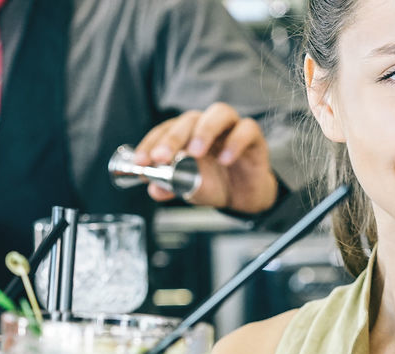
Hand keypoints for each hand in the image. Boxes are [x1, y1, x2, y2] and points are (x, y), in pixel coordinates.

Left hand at [134, 102, 278, 214]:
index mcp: (186, 134)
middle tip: (162, 157)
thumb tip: (154, 189)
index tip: (141, 161)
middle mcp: (207, 125)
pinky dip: (235, 143)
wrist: (244, 197)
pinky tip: (225, 160)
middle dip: (173, 138)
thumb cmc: (215, 184)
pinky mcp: (253, 136)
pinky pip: (246, 129)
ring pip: (219, 113)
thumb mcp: (188, 189)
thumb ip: (170, 187)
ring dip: (204, 131)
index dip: (151, 144)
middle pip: (189, 119)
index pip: (165, 130)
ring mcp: (231, 128)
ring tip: (195, 153)